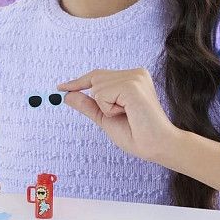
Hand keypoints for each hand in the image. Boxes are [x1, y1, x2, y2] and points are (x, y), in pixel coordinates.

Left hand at [58, 68, 180, 163]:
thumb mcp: (106, 118)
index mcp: (132, 77)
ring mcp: (134, 76)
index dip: (78, 82)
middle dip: (100, 101)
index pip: (98, 75)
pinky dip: (108, 108)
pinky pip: (101, 94)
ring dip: (105, 107)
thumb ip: (88, 105)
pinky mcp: (131, 84)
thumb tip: (67, 95)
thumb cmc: (137, 135)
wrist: (158, 147)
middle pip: (95, 79)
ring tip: (128, 115)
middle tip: (123, 115)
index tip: (61, 87)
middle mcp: (135, 72)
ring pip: (96, 87)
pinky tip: (128, 113)